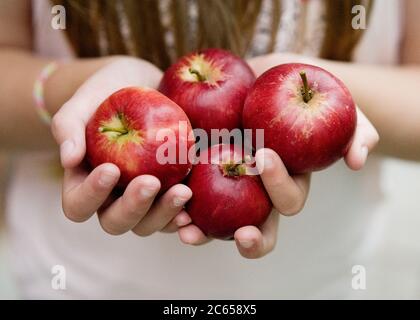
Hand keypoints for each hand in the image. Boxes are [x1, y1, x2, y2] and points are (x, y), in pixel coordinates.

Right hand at [52, 57, 192, 235]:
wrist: (145, 86)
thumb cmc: (109, 92)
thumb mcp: (85, 100)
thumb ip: (69, 126)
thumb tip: (68, 159)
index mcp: (85, 183)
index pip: (78, 204)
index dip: (92, 195)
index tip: (110, 168)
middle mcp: (113, 198)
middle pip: (116, 222)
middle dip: (133, 207)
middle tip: (150, 182)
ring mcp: (144, 200)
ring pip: (148, 224)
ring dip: (164, 215)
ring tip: (183, 192)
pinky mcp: (169, 194)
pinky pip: (175, 217)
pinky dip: (186, 220)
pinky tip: (195, 211)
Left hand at [178, 54, 378, 258]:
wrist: (254, 77)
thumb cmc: (296, 90)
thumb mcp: (331, 101)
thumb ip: (355, 128)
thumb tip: (358, 161)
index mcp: (286, 184)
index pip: (288, 202)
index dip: (280, 188)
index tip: (263, 156)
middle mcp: (256, 195)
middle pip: (257, 231)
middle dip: (251, 239)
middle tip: (240, 232)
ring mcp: (225, 189)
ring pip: (217, 225)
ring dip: (204, 233)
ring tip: (187, 229)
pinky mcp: (198, 175)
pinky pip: (186, 198)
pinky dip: (175, 204)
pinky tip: (165, 199)